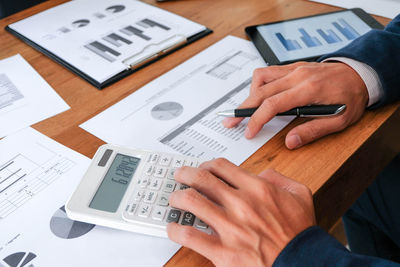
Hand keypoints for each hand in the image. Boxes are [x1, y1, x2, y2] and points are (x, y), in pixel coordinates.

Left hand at [167, 158, 315, 266]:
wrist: (302, 263)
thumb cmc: (299, 233)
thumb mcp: (299, 194)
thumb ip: (279, 178)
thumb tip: (262, 174)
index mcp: (257, 188)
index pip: (221, 166)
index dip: (206, 165)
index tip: (202, 168)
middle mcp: (240, 204)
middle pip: (202, 179)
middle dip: (186, 174)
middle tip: (179, 175)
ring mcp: (230, 227)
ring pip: (192, 202)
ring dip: (178, 198)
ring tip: (174, 199)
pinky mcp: (222, 252)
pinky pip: (190, 236)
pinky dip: (176, 229)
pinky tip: (174, 227)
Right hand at [223, 62, 368, 148]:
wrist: (360, 73)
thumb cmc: (351, 97)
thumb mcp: (340, 120)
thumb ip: (314, 131)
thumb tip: (290, 142)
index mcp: (308, 90)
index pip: (272, 103)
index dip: (256, 119)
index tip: (248, 132)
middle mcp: (297, 75)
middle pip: (260, 90)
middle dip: (242, 109)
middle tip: (230, 122)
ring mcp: (294, 68)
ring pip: (260, 77)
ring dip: (249, 94)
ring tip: (247, 110)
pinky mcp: (293, 66)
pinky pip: (268, 71)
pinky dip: (258, 85)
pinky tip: (259, 96)